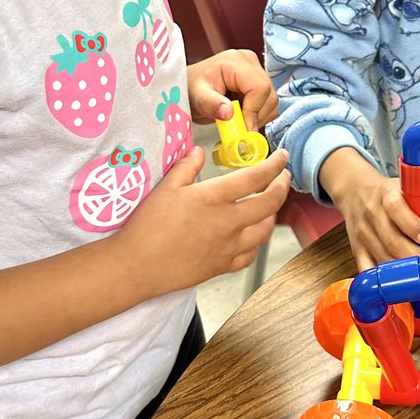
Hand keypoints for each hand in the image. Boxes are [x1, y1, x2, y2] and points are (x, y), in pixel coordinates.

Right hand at [122, 145, 290, 286]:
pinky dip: (256, 243)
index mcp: (214, 198)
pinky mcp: (222, 266)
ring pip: (265, 230)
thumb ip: (187, 166)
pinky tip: (250, 235)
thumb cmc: (147, 226)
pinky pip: (250, 255)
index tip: (282, 156)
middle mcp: (228, 223)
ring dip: (272, 214)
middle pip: (270, 203)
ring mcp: (228, 247)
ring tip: (269, 204)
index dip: (275, 165)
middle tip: (283, 177)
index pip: (256, 177)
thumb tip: (200, 152)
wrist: (136, 266)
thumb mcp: (166, 187)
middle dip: (282, 186)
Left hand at [187, 50, 277, 130]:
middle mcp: (250, 63)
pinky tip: (241, 116)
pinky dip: (258, 115)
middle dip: (256, 116)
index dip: (254, 111)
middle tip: (238, 129)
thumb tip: (229, 113)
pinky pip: (268, 104)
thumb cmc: (191, 89)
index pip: (259, 88)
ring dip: (258, 117)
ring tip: (237, 121)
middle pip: (269, 94)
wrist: (190, 88)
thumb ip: (211, 104)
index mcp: (236, 61)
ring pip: (271, 101)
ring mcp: (256, 71)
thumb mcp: (197, 97)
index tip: (244, 129)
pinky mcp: (258, 82)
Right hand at [322, 156, 419, 271]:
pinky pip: (367, 270)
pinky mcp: (357, 250)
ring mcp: (363, 234)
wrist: (354, 194)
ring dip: (403, 271)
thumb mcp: (408, 192)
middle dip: (413, 255)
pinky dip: (382, 281)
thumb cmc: (386, 196)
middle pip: (391, 241)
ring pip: (383, 258)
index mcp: (386, 196)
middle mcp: (372, 215)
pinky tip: (397, 286)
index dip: (412, 225)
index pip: (396, 209)